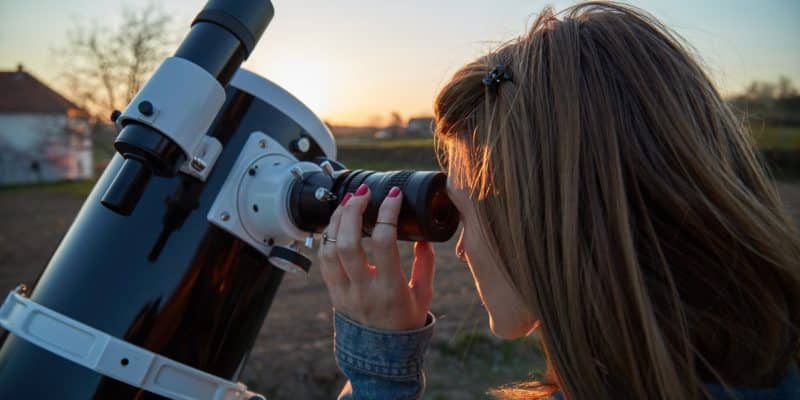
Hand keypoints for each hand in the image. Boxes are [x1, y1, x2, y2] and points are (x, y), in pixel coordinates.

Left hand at [318, 183, 435, 330]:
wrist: (382, 357)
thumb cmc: (406, 323)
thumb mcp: (424, 295)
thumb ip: (425, 264)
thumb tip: (422, 237)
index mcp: (391, 289)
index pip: (384, 242)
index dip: (388, 212)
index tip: (394, 194)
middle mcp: (364, 290)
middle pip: (348, 242)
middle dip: (353, 210)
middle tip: (364, 191)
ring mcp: (344, 292)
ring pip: (329, 249)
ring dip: (337, 220)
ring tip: (348, 201)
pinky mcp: (333, 293)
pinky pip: (323, 260)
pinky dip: (328, 236)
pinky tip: (337, 221)